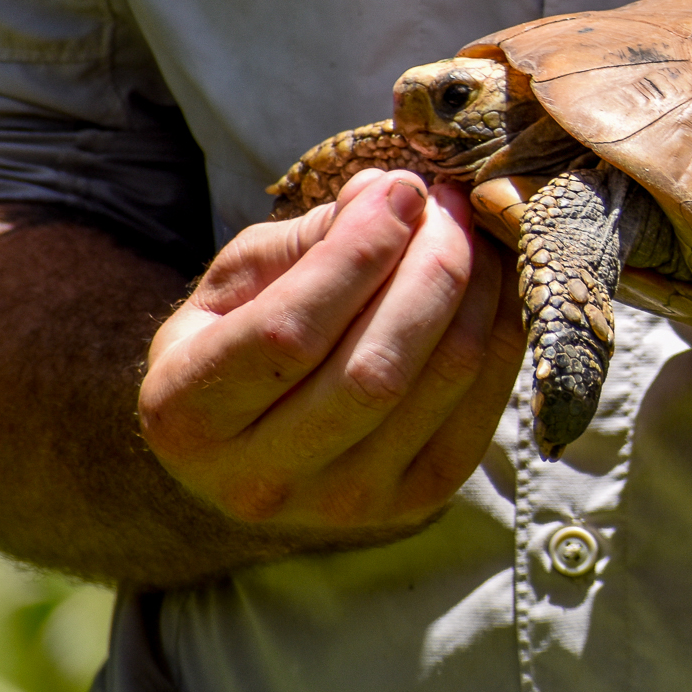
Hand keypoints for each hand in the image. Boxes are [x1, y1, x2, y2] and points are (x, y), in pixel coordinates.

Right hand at [141, 168, 521, 536]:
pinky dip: (503, 332)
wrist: (253, 440)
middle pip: (377, 368)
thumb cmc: (239, 338)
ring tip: (475, 232)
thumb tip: (387, 193)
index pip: (289, 332)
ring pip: (440, 382)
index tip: (401, 189)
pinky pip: (483, 407)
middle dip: (431, 268)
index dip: (358, 253)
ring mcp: (345, 503)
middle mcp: (261, 479)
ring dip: (477, 291)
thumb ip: (310, 237)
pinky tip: (497, 284)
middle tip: (451, 204)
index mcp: (188, 414)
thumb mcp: (240, 280)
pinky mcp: (416, 502)